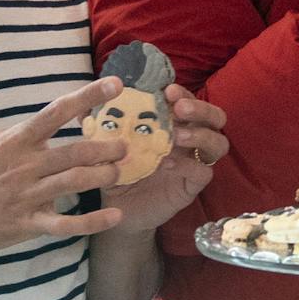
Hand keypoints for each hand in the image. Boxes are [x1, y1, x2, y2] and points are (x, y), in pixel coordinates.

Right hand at [0, 76, 130, 259]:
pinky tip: (115, 216)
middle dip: (107, 147)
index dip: (88, 96)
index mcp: (15, 141)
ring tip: (119, 172)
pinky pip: (66, 223)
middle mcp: (24, 165)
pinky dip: (93, 221)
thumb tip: (36, 128)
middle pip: (76, 151)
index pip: (56, 112)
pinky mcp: (26, 224)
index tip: (115, 85)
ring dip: (104, 176)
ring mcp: (26, 196)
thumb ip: (13, 134)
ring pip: (76, 182)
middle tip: (125, 145)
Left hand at [103, 85, 229, 231]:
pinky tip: (167, 164)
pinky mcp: (193, 186)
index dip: (183, 92)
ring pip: (218, 143)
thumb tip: (80, 107)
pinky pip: (203, 172)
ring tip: (176, 137)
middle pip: (215, 117)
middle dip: (201, 108)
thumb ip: (98, 126)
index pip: (188, 100)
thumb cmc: (115, 170)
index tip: (167, 90)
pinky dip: (188, 165)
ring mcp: (194, 162)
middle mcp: (189, 139)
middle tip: (179, 109)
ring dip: (200, 135)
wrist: (116, 209)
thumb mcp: (105, 146)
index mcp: (172, 123)